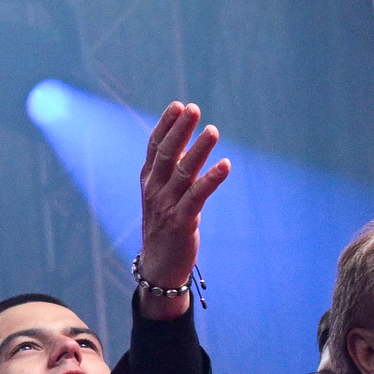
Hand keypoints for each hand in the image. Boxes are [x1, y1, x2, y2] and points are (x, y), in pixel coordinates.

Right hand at [135, 101, 227, 317]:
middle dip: (179, 130)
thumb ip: (170, 171)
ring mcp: (166, 206)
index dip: (165, 125)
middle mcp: (154, 191)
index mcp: (148, 182)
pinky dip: (211, 179)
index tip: (178, 105)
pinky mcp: (182, 222)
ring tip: (212, 130)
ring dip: (198, 150)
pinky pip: (197, 197)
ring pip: (182, 172)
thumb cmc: (164, 227)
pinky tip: (225, 165)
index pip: (154, 147)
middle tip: (193, 108)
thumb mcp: (162, 196)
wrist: (158, 268)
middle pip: (166, 154)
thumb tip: (182, 141)